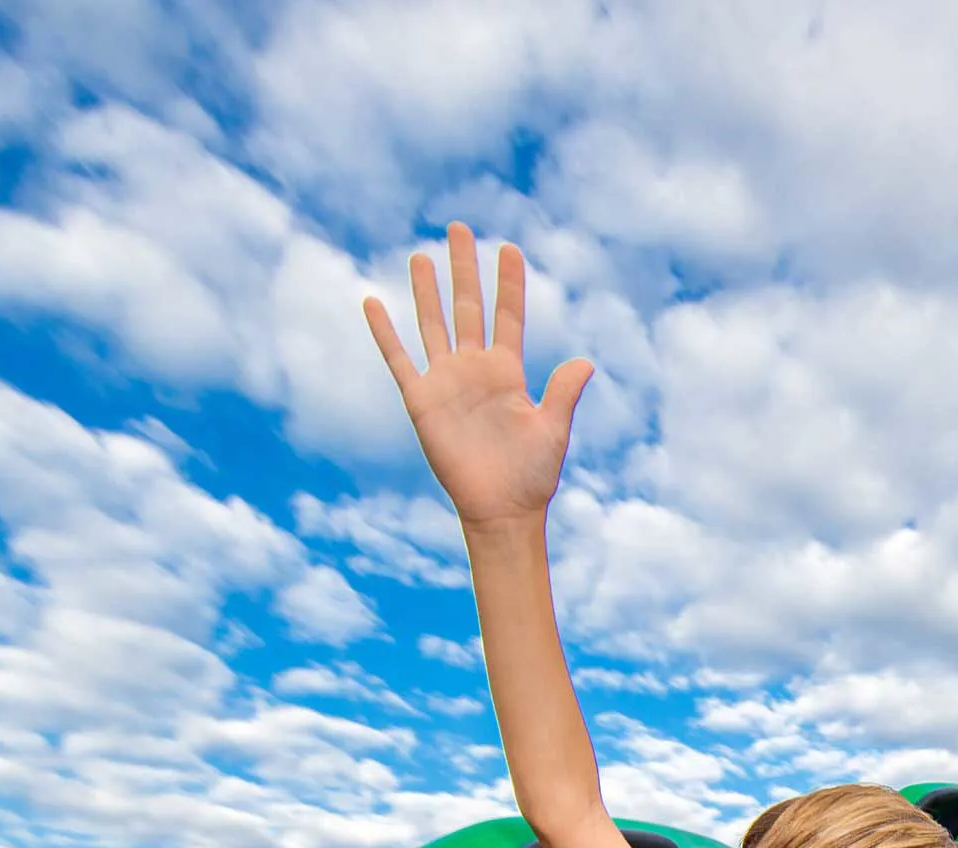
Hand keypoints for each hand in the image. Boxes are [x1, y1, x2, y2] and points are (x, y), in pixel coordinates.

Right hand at [366, 228, 593, 529]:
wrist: (500, 510)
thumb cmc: (532, 475)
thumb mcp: (553, 430)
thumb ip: (564, 393)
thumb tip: (584, 361)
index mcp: (509, 372)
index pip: (508, 315)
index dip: (509, 283)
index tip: (508, 247)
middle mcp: (475, 369)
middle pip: (468, 307)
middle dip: (464, 268)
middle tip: (458, 227)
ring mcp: (446, 382)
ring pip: (434, 324)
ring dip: (427, 290)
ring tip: (421, 255)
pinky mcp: (421, 401)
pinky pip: (399, 359)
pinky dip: (385, 332)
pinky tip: (373, 302)